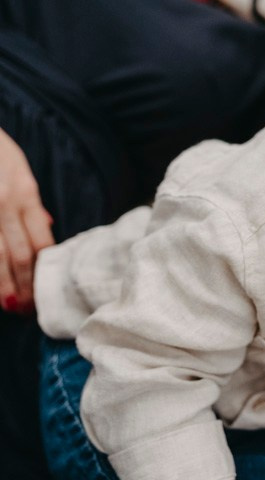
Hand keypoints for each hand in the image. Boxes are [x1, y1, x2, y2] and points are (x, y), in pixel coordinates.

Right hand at [0, 128, 53, 310]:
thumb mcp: (18, 169)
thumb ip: (30, 202)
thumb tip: (45, 224)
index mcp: (25, 193)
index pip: (40, 241)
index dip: (41, 271)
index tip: (42, 291)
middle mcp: (4, 204)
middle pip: (20, 255)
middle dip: (24, 287)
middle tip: (26, 310)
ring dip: (2, 286)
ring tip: (8, 305)